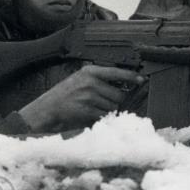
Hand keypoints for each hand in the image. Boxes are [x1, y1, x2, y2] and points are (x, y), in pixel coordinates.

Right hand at [18, 65, 143, 131]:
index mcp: (90, 72)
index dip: (131, 77)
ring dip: (109, 110)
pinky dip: (102, 117)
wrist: (47, 109)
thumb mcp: (80, 80)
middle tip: (107, 103)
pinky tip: (92, 114)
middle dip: (117, 101)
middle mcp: (90, 82)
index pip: (117, 72)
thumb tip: (125, 86)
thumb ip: (99, 80)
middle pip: (119, 95)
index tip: (142, 80)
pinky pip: (104, 115)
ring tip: (95, 108)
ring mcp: (89, 97)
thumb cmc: (65, 95)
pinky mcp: (87, 110)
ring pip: (113, 106)